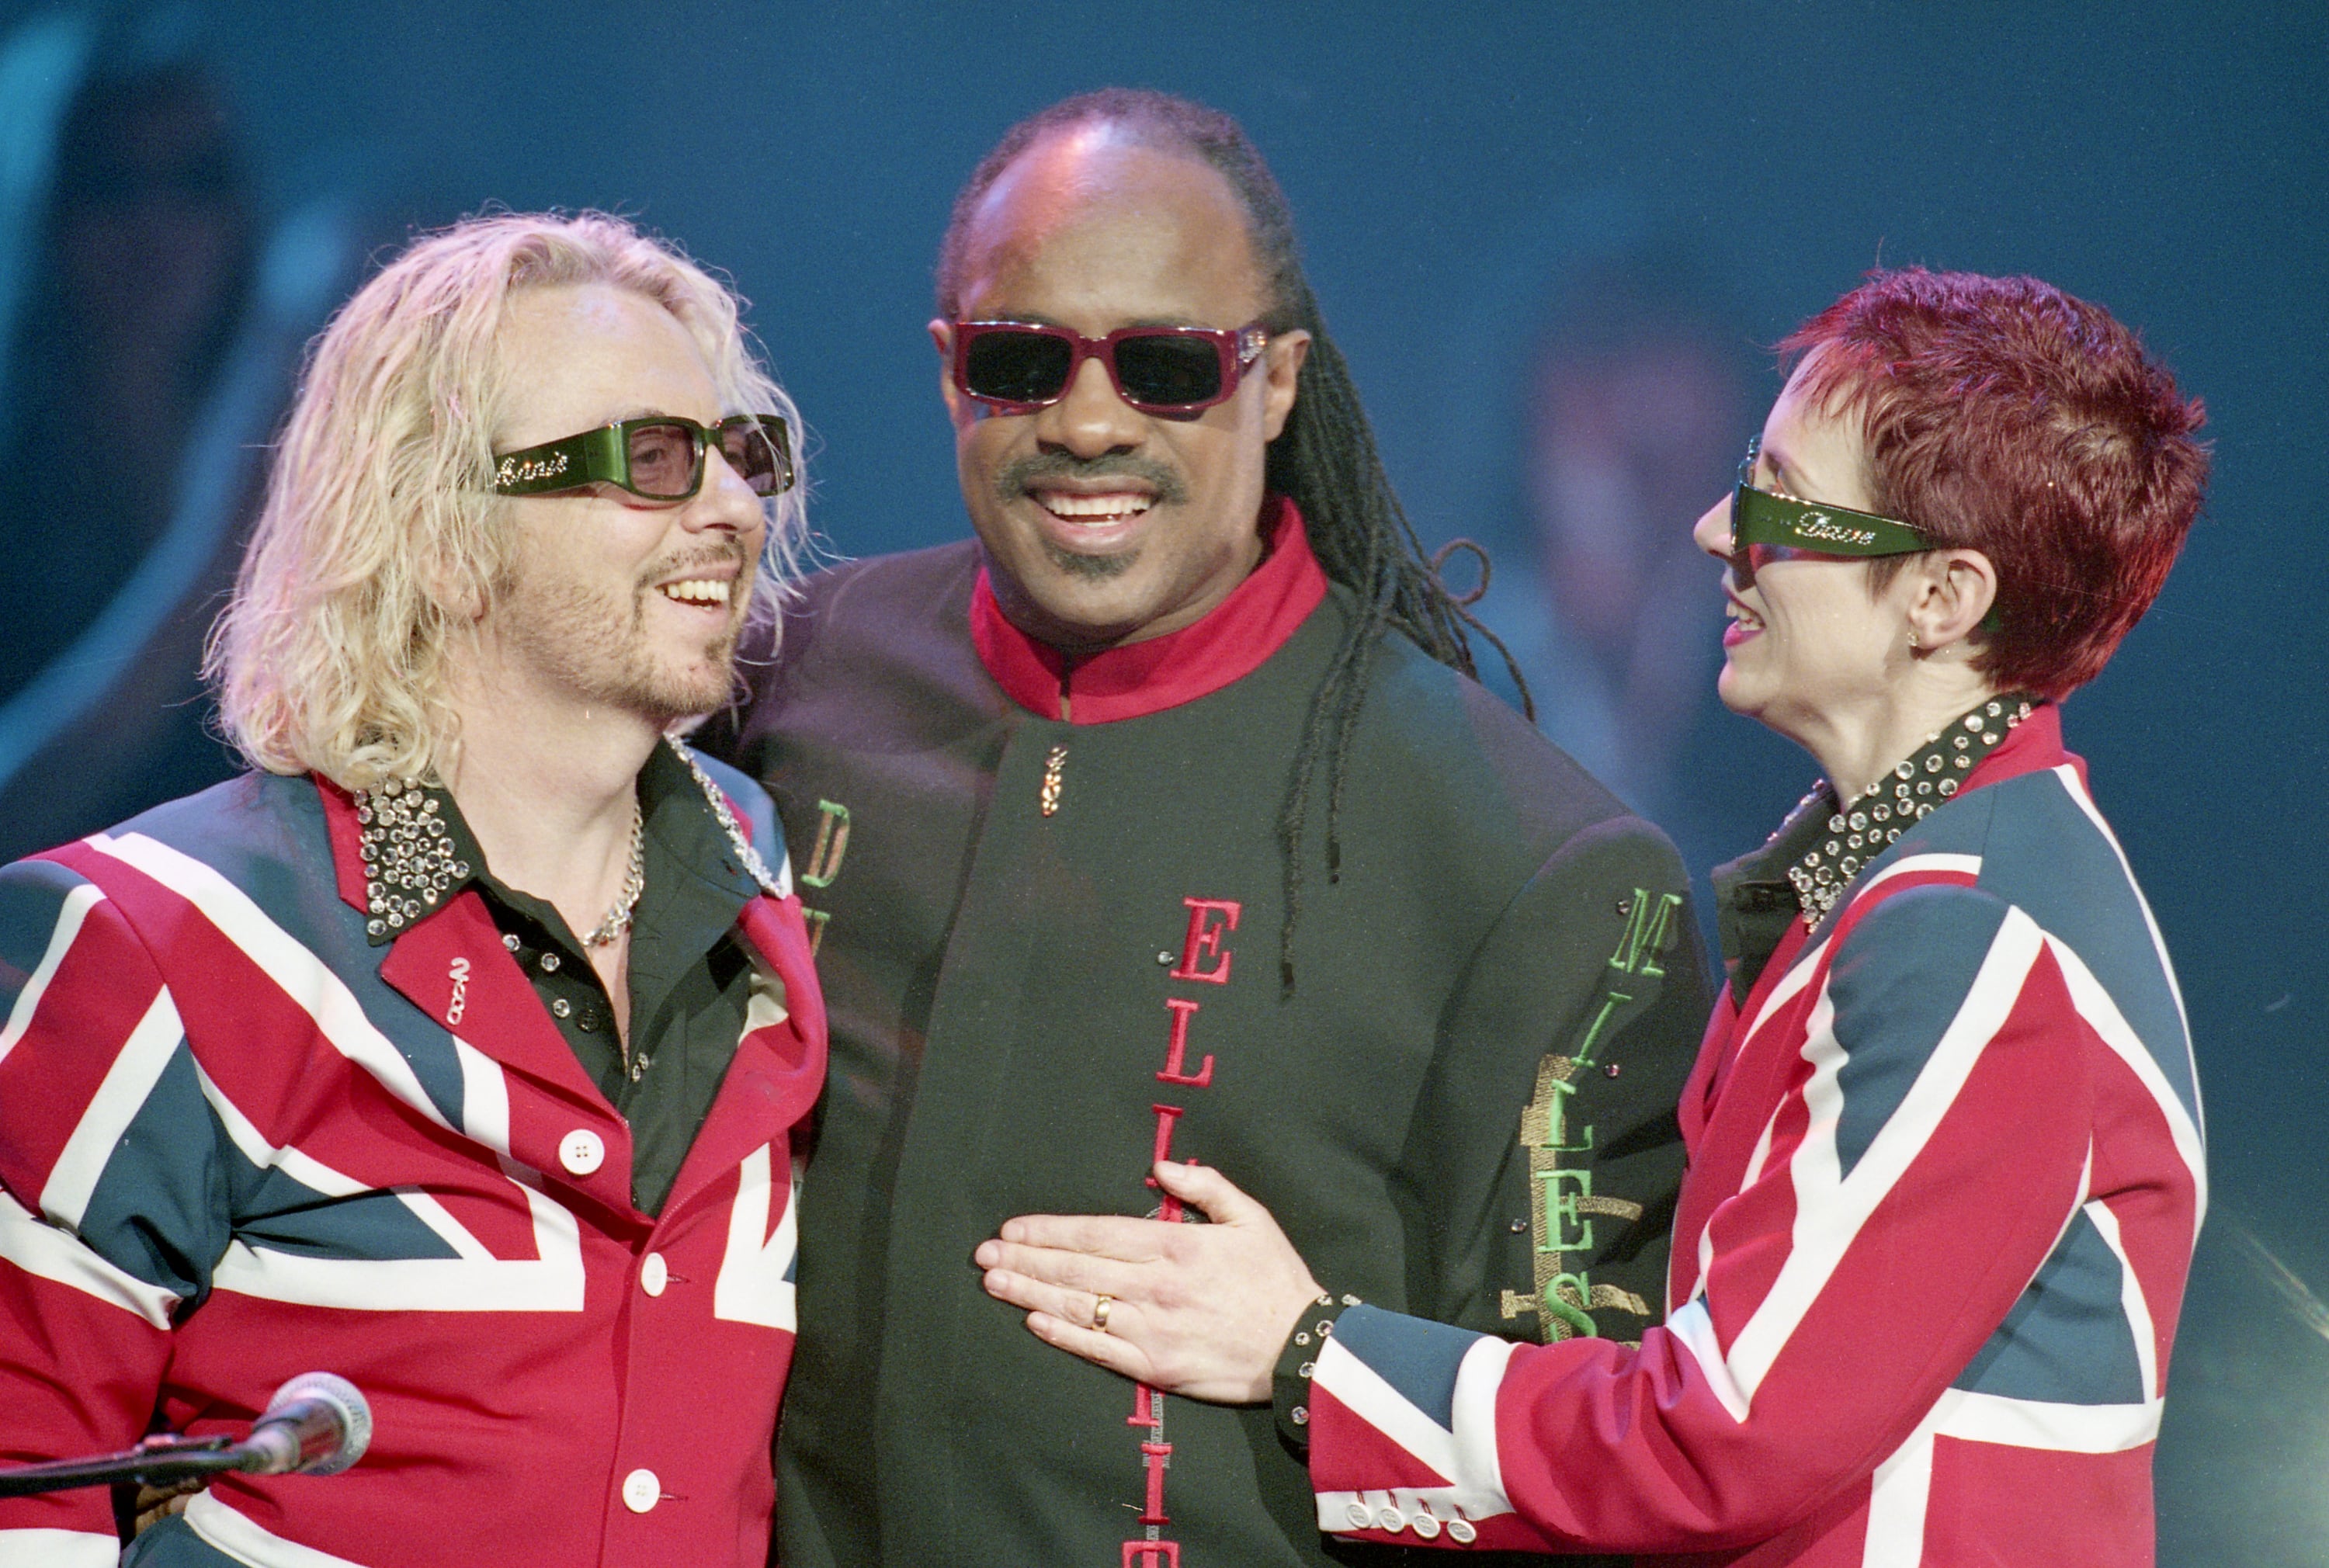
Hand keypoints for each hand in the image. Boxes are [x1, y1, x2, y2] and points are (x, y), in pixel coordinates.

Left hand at [974, 1161, 1322, 1403]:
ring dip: (1031, 1292)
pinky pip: (1099, 1349)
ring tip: (994, 1282)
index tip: (1014, 1227)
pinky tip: (1034, 1321)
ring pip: (1079, 1307)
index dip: (1050, 1230)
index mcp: (1175, 1245)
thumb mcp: (1251, 1217)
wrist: (1303, 1349)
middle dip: (1027, 1258)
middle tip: (984, 1255)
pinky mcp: (1155, 1366)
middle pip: (1077, 1269)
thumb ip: (1205, 1186)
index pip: (1096, 1233)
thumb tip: (1161, 1166)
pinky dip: (1063, 1335)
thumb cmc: (1277, 1279)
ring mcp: (1152, 1328)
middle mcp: (1155, 1285)